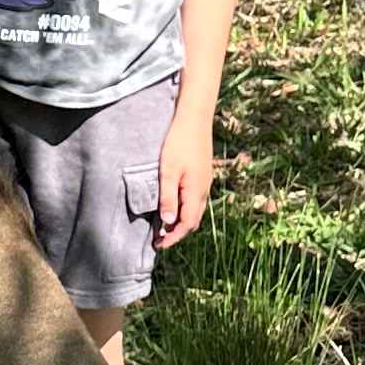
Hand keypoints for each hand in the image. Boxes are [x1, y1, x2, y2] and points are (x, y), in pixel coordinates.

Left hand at [154, 107, 214, 247]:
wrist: (194, 119)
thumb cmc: (179, 143)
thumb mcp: (168, 171)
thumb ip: (167, 197)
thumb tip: (167, 222)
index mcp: (196, 192)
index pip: (187, 224)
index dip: (173, 237)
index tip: (159, 245)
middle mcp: (204, 190)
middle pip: (194, 220)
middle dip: (178, 232)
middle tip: (160, 239)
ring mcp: (205, 182)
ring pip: (195, 210)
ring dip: (182, 220)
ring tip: (165, 225)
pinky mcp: (202, 174)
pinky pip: (196, 199)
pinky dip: (185, 208)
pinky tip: (174, 204)